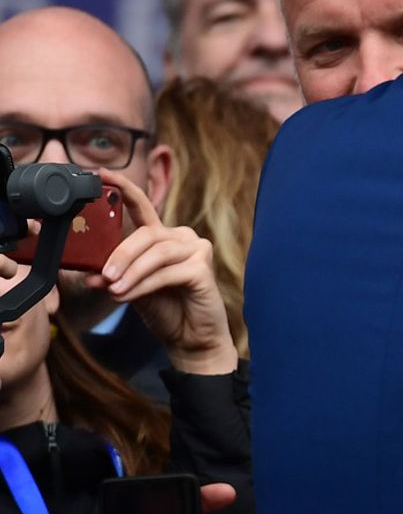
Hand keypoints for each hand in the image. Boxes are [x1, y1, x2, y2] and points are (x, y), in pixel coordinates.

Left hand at [85, 173, 236, 374]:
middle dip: (120, 254)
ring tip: (115, 291)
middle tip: (103, 276)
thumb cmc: (164, 310)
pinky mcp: (204, 268)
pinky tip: (130, 297)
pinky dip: (144, 285)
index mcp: (162, 237)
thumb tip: (88, 273)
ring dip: (131, 272)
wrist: (190, 338)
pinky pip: (167, 272)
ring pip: (156, 252)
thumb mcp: (131, 288)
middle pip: (147, 233)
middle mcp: (182, 237)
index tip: (100, 174)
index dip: (122, 188)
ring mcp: (197, 250)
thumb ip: (113, 276)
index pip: (142, 206)